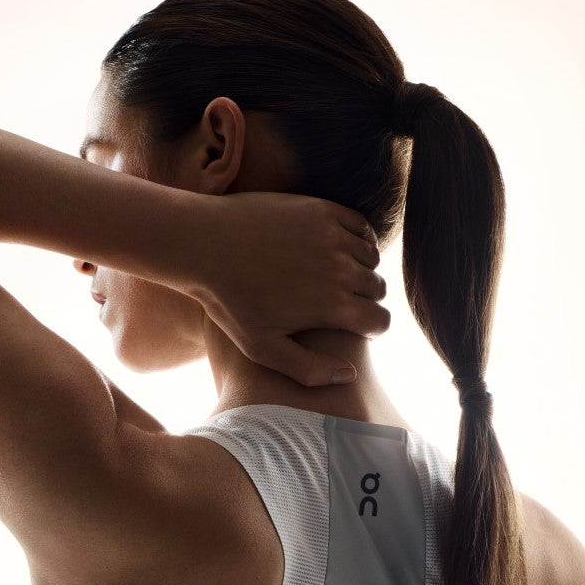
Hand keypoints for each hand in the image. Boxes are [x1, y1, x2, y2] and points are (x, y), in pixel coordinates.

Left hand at [193, 191, 391, 386]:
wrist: (204, 244)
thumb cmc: (229, 302)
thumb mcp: (263, 350)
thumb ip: (309, 370)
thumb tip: (350, 374)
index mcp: (331, 306)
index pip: (380, 321)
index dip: (372, 329)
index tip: (357, 328)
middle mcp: (339, 269)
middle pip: (378, 289)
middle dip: (367, 300)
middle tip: (345, 303)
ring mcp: (332, 236)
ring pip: (372, 257)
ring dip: (363, 269)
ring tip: (341, 277)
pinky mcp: (321, 209)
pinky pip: (361, 226)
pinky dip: (359, 239)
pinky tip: (340, 249)